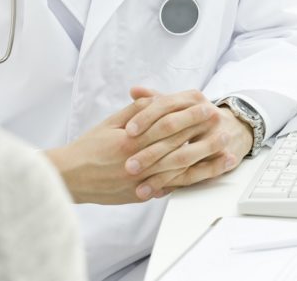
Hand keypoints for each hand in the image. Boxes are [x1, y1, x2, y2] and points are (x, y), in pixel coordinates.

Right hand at [45, 94, 213, 204]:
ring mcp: (140, 181)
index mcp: (131, 140)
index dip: (190, 116)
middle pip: (178, 145)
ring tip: (227, 156)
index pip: (167, 124)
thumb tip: (159, 101)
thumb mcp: (111, 123)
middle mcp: (138, 161)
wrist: (69, 177)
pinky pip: (170, 188)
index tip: (208, 107)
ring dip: (206, 163)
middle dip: (203, 135)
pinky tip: (206, 177)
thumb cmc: (88, 148)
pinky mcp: (140, 194)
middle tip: (224, 126)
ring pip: (180, 170)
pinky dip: (189, 182)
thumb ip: (137, 112)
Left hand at [125, 88, 253, 199]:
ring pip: (183, 156)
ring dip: (159, 174)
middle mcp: (205, 114)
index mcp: (191, 99)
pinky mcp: (220, 157)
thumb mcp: (179, 105)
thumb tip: (133, 90)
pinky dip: (175, 184)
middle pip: (173, 130)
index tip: (127, 132)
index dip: (145, 118)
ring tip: (138, 186)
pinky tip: (157, 192)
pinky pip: (194, 174)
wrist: (233, 130)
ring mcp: (215, 135)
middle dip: (148, 151)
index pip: (165, 105)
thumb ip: (155, 99)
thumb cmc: (198, 118)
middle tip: (128, 165)